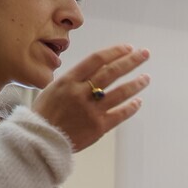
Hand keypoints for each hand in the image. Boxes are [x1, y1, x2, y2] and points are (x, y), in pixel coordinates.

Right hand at [32, 45, 148, 151]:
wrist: (40, 140)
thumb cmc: (45, 113)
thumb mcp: (53, 88)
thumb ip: (74, 79)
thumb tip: (95, 70)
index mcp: (68, 80)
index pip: (96, 60)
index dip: (115, 52)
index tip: (128, 48)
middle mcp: (81, 92)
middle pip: (112, 72)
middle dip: (131, 61)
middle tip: (145, 54)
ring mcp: (91, 110)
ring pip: (120, 93)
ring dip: (136, 83)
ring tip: (146, 77)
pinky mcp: (98, 127)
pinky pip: (120, 114)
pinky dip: (131, 107)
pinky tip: (138, 101)